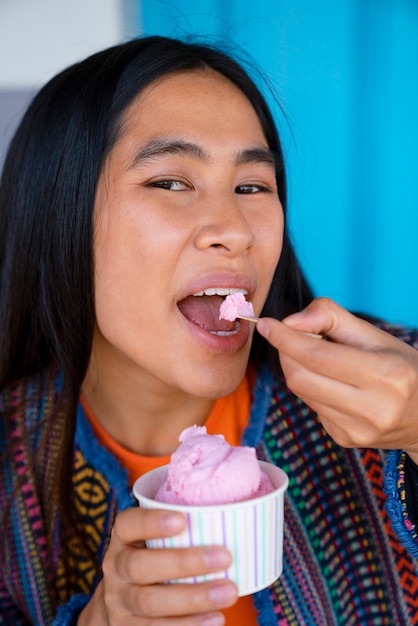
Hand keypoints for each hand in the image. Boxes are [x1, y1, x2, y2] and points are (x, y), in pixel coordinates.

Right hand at [77, 507, 236, 624]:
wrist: (126, 604)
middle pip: (140, 566)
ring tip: (229, 592)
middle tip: (224, 556)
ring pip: (149, 602)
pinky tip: (214, 619)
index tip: (182, 518)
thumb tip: (241, 508)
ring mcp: (120, 602)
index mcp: (123, 538)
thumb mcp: (158, 539)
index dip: (151, 521)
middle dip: (183, 562)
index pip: (128, 524)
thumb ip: (185, 527)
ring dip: (192, 598)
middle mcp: (115, 569)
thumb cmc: (157, 558)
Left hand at [256, 297, 417, 462]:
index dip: (285, 338)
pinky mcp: (343, 439)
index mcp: (386, 376)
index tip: (267, 323)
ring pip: (301, 391)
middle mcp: (372, 409)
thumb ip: (331, 318)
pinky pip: (310, 405)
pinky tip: (329, 381)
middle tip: (295, 336)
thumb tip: (291, 321)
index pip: (318, 356)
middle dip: (286, 351)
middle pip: (301, 377)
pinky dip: (309, 386)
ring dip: (296, 367)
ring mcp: (356, 430)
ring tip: (318, 357)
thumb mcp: (375, 336)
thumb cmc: (400, 368)